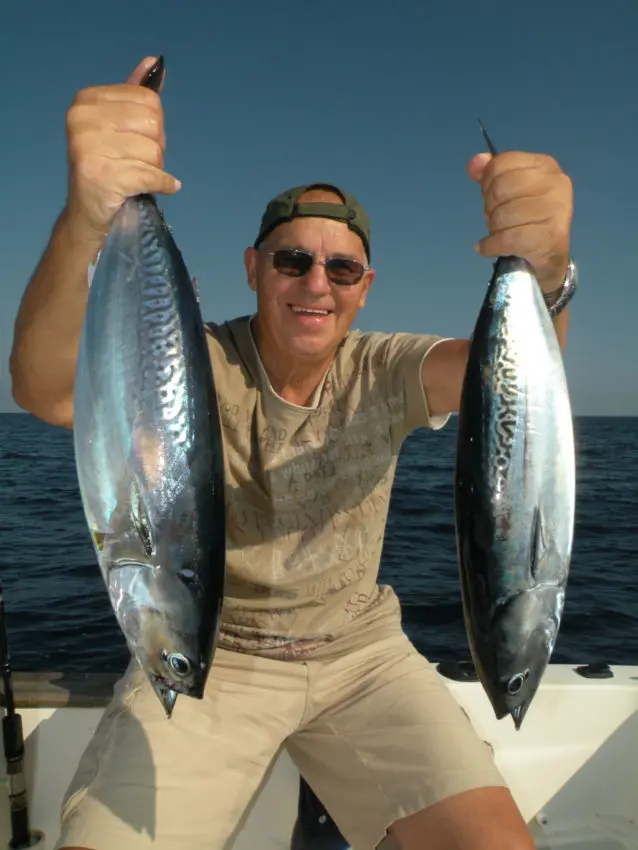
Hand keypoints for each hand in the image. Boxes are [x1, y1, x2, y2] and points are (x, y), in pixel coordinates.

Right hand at [64, 56, 180, 242]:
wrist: (87, 212)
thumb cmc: (107, 166)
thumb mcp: (118, 125)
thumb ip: (135, 94)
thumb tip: (154, 62)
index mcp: (87, 100)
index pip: (149, 100)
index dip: (154, 126)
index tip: (136, 140)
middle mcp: (82, 118)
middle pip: (153, 123)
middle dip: (155, 147)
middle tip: (137, 162)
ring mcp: (89, 146)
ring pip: (154, 151)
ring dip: (155, 169)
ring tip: (135, 176)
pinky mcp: (102, 174)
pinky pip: (152, 175)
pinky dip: (163, 184)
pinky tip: (163, 188)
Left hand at [467, 151, 572, 292]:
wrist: (548, 258)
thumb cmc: (526, 221)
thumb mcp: (508, 192)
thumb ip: (491, 173)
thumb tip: (475, 163)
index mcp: (545, 166)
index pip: (501, 164)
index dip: (488, 183)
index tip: (494, 198)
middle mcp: (555, 183)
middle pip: (500, 188)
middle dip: (490, 208)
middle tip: (499, 219)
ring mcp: (555, 209)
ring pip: (502, 215)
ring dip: (493, 229)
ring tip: (502, 233)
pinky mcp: (549, 236)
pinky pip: (507, 238)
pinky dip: (491, 246)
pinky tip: (490, 247)